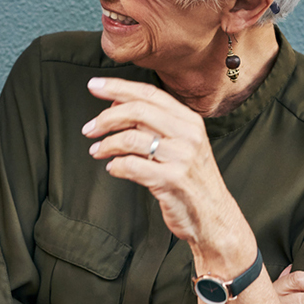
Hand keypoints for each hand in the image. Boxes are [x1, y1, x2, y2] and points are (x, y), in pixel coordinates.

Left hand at [83, 77, 243, 250]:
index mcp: (189, 120)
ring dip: (106, 144)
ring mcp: (181, 158)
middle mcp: (188, 135)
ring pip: (130, 139)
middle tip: (89, 128)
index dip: (118, 87)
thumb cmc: (192, 179)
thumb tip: (116, 103)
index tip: (94, 86)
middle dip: (106, 117)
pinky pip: (132, 166)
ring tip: (97, 151)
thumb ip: (155, 123)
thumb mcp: (182, 144)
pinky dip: (116, 166)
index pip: (149, 94)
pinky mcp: (171, 181)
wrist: (214, 217)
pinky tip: (113, 168)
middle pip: (137, 111)